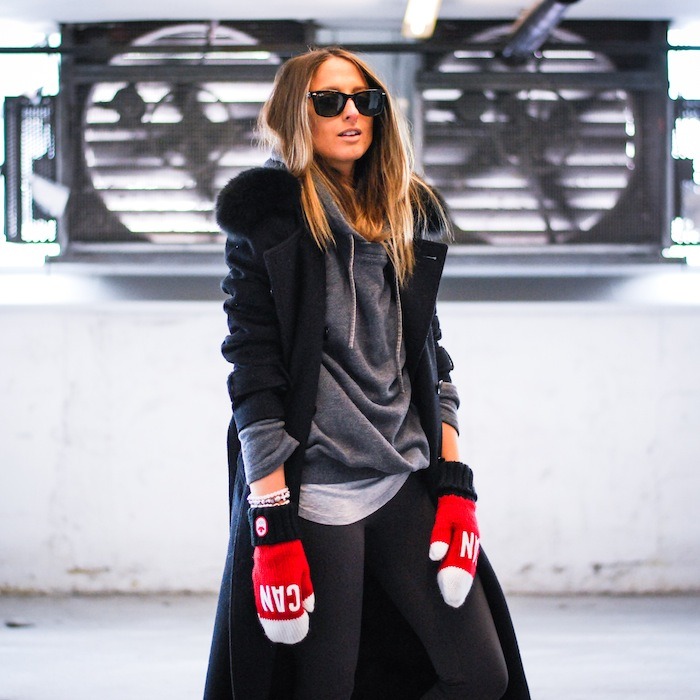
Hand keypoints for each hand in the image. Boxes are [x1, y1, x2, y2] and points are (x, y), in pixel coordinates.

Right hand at [249, 503, 314, 643]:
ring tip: (283, 627)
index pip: (290, 617)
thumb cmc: (292, 552)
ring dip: (274, 624)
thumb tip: (309, 608)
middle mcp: (272, 592)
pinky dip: (266, 615)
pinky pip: (259, 606)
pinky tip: (272, 617)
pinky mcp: (255, 584)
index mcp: (286, 588)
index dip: (297, 624)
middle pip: (276, 621)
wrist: (273, 536)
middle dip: (285, 629)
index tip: (303, 622)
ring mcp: (261, 588)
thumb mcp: (304, 570)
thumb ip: (306, 590)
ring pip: (265, 616)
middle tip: (293, 630)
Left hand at [429, 494, 479, 607]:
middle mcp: (472, 541)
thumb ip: (440, 536)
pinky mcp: (469, 541)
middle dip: (460, 586)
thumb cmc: (449, 506)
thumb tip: (436, 556)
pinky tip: (460, 582)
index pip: (461, 563)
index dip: (455, 579)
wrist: (458, 493)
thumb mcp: (443, 518)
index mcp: (467, 536)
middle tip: (453, 603)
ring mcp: (472, 542)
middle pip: (467, 568)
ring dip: (463, 582)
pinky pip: (468, 561)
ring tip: (456, 598)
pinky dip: (464, 573)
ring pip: (469, 566)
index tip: (450, 593)